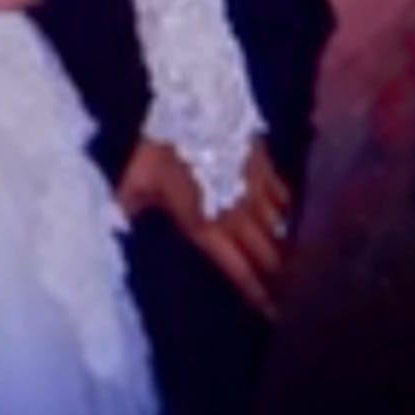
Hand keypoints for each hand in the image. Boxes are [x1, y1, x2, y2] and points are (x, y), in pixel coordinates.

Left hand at [116, 136, 290, 319]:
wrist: (195, 101)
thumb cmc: (163, 142)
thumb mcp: (138, 174)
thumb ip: (128, 203)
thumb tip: (111, 224)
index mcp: (206, 224)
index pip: (238, 269)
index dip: (257, 293)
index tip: (274, 314)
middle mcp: (237, 216)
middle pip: (269, 257)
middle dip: (281, 280)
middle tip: (295, 300)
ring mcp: (255, 191)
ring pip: (281, 231)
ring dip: (289, 252)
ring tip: (302, 270)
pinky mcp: (265, 167)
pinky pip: (285, 198)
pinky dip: (291, 213)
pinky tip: (296, 221)